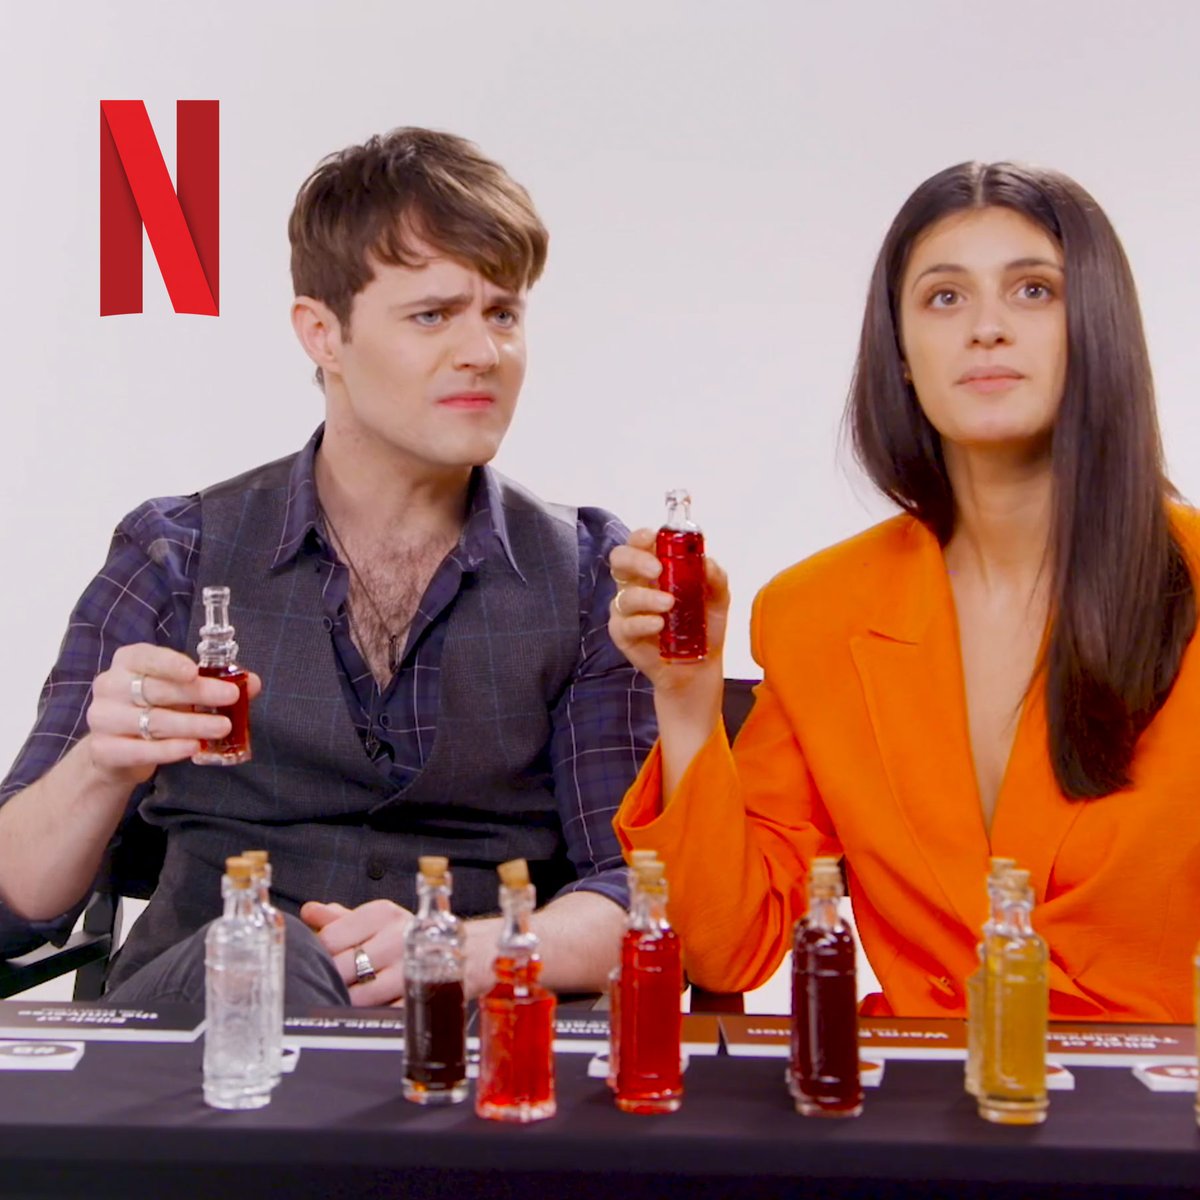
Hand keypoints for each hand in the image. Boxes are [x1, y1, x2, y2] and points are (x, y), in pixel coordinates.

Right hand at [84, 644, 262, 784]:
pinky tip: (193, 748)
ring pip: (152, 721)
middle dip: (198, 694)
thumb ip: (215, 684)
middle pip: (156, 689)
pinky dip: (169, 750)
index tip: (194, 671)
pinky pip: (140, 750)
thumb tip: (253, 683)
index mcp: (128, 662)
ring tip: (222, 727)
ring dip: (191, 724)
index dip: (170, 663)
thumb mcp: (183, 692)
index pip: (146, 657)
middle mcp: (110, 686)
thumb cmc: (155, 710)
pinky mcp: (103, 750)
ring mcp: (102, 718)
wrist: (117, 751)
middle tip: (231, 698)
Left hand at [301, 899, 412, 1006]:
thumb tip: (308, 911)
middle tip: (335, 983)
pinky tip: (372, 1009)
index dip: (319, 954)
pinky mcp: (418, 998)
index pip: (329, 939)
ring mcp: (409, 969)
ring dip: (349, 1001)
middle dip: (333, 979)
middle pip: (341, 968)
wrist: (462, 951)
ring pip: (358, 996)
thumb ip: (340, 918)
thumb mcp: (378, 920)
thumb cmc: (407, 936)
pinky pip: (381, 1014)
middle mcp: (397, 937)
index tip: (323, 961)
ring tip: (352, 997)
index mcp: (382, 913)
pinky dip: (372, 1015)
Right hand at [608, 529, 729, 693]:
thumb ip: (714, 577)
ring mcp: (627, 610)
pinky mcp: (623, 633)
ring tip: (669, 605)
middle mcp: (636, 584)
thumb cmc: (703, 627)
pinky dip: (642, 622)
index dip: (641, 537)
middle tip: (658, 570)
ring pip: (624, 595)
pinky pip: (625, 624)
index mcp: (654, 569)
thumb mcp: (717, 598)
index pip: (638, 544)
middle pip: (619, 560)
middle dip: (636, 560)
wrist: (699, 667)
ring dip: (646, 597)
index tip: (654, 539)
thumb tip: (706, 562)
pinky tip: (658, 625)